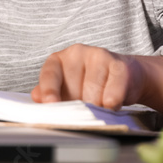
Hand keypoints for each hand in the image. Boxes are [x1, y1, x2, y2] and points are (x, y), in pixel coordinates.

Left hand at [31, 44, 162, 118]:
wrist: (126, 77)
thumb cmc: (91, 84)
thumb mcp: (68, 89)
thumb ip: (50, 93)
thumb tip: (36, 96)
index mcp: (60, 59)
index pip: (50, 73)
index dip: (48, 89)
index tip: (49, 103)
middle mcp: (78, 53)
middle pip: (73, 90)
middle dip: (79, 106)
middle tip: (84, 109)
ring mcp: (99, 56)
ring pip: (92, 95)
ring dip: (96, 108)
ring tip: (100, 105)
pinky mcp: (119, 65)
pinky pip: (111, 95)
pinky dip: (110, 105)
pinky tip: (111, 104)